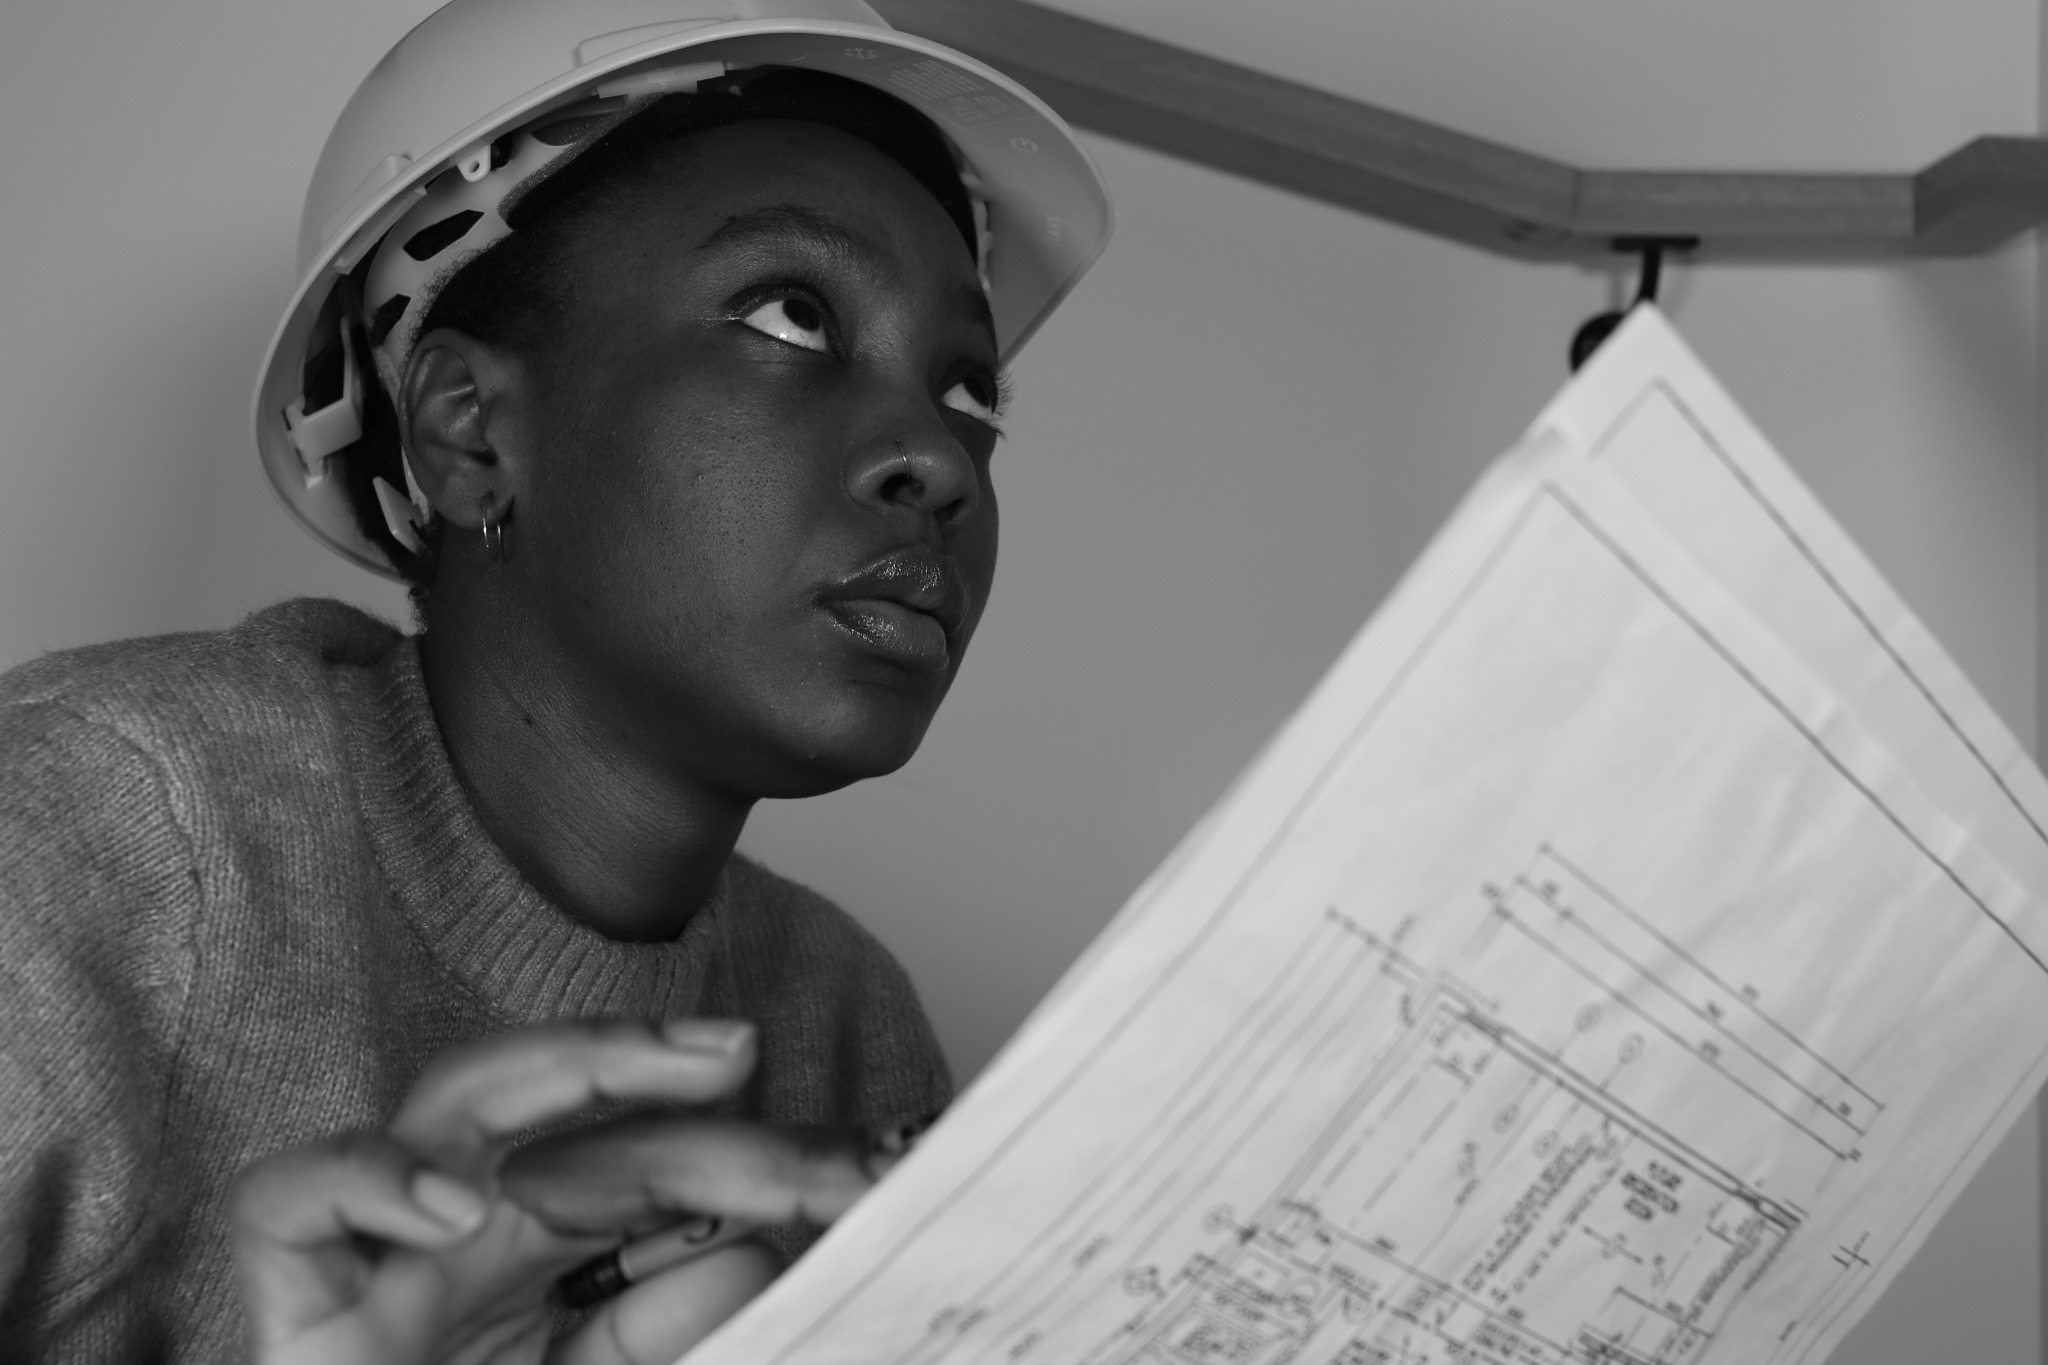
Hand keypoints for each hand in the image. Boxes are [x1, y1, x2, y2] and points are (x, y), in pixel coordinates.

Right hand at [231, 1019, 887, 1364]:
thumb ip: (661, 1333)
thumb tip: (746, 1251)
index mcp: (557, 1254)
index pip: (658, 1163)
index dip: (752, 1152)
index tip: (863, 1163)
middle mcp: (474, 1229)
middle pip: (561, 1094)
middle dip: (658, 1057)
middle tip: (745, 1047)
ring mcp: (380, 1252)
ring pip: (452, 1095)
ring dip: (566, 1064)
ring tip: (684, 1068)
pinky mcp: (287, 1294)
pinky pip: (292, 1196)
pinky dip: (370, 1180)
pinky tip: (456, 1211)